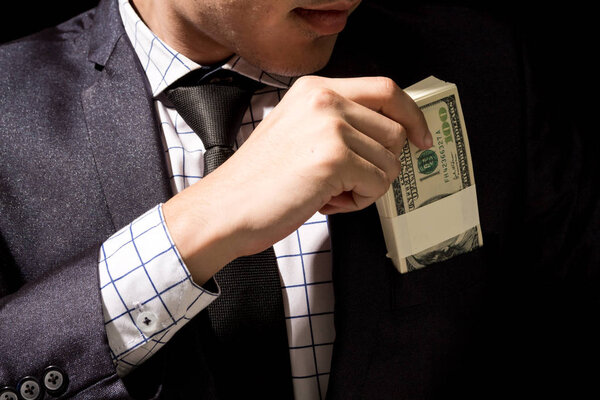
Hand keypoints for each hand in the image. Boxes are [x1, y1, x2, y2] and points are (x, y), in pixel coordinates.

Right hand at [162, 76, 431, 282]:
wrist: (225, 209)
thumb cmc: (258, 181)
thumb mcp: (297, 131)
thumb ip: (339, 123)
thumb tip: (389, 136)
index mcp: (315, 89)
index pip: (386, 88)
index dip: (411, 115)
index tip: (422, 137)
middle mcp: (325, 100)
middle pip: (395, 130)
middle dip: (380, 165)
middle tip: (347, 182)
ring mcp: (331, 127)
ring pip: (390, 162)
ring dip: (367, 186)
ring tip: (330, 192)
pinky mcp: (335, 159)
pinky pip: (378, 185)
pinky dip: (358, 202)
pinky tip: (326, 201)